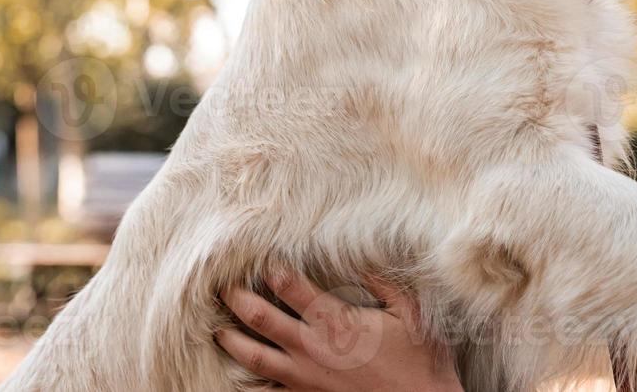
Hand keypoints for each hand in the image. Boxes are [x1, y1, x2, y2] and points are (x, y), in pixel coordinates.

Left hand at [216, 268, 462, 391]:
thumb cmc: (419, 359)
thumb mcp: (411, 312)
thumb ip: (384, 283)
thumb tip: (362, 260)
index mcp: (336, 321)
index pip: (292, 287)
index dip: (273, 270)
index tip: (263, 258)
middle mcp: (312, 348)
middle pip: (261, 318)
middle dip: (236, 299)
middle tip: (220, 287)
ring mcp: (304, 376)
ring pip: (252, 356)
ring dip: (230, 339)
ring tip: (217, 329)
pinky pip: (267, 391)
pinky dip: (248, 383)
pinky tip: (237, 376)